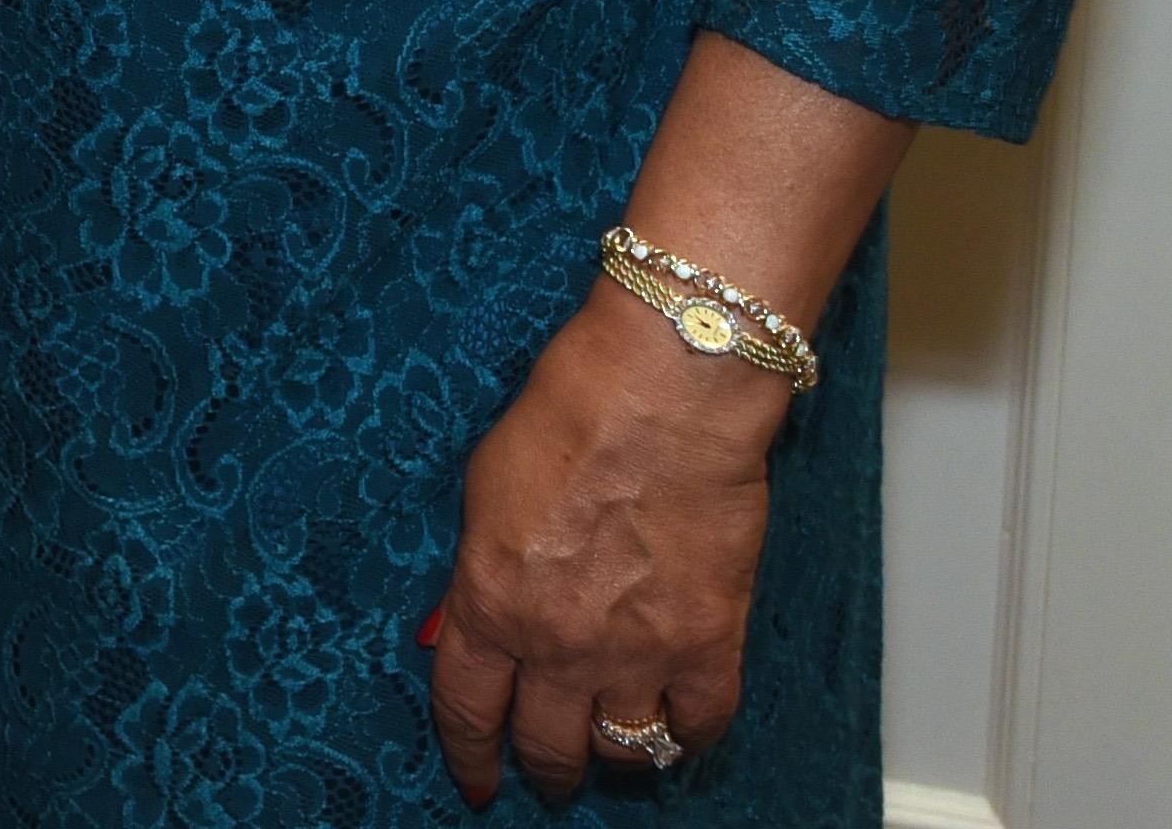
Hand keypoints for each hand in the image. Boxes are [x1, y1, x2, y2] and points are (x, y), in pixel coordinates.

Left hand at [423, 292, 786, 801]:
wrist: (662, 392)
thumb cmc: (570, 417)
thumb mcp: (482, 493)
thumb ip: (474, 574)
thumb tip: (461, 628)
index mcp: (491, 603)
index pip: (467, 710)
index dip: (471, 755)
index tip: (478, 779)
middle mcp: (559, 643)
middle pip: (548, 744)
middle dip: (546, 767)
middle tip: (551, 773)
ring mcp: (638, 650)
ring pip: (624, 748)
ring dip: (616, 755)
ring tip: (616, 744)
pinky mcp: (709, 641)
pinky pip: (700, 725)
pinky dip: (688, 735)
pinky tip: (679, 724)